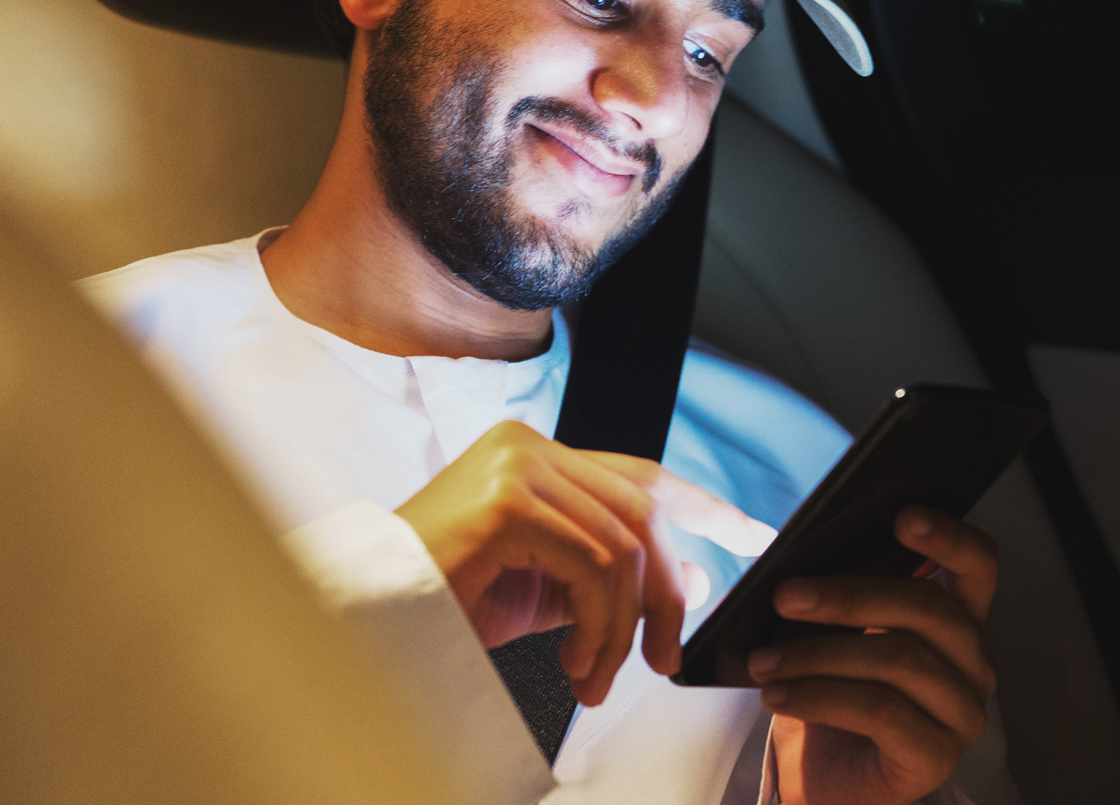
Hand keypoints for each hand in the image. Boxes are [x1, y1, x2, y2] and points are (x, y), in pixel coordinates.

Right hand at [395, 419, 774, 705]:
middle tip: (661, 659)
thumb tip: (689, 580)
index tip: (754, 533)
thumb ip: (607, 575)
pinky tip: (575, 662)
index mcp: (536, 455)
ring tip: (596, 674)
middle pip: (643, 513)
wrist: (365, 621)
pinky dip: (599, 625)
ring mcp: (517, 466)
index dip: (705, 506)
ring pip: (624, 547)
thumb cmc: (445, 606)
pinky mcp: (508, 502)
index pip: (641, 475)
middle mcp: (530, 445)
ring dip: (623, 627)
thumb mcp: (546, 589)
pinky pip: (593, 566)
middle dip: (666, 595)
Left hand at [751, 506, 999, 804]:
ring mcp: (961, 712)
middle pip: (927, 608)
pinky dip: (821, 697)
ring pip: (899, 659)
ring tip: (764, 661)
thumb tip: (798, 565)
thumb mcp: (834, 634)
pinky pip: (881, 712)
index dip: (949, 537)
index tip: (902, 517)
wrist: (821, 778)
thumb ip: (840, 596)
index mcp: (958, 619)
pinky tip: (779, 695)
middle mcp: (974, 662)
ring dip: (818, 654)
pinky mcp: (935, 757)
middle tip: (785, 596)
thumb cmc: (832, 693)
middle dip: (848, 596)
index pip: (979, 565)